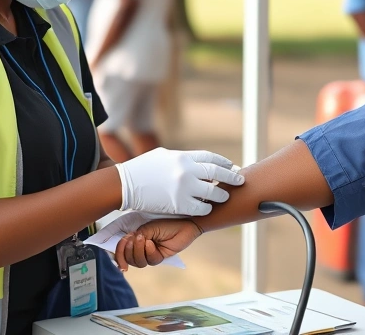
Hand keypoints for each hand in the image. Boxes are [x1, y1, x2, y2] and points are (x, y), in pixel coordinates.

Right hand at [114, 219, 202, 270]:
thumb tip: (126, 244)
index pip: (123, 251)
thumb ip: (135, 237)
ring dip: (139, 251)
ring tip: (145, 239)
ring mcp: (150, 253)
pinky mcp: (160, 257)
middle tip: (134, 239)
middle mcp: (141, 248)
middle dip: (129, 250)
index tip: (117, 256)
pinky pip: (151, 260)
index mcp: (135, 239)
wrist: (183, 223)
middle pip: (129, 259)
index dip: (119, 255)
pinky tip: (152, 244)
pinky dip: (149, 252)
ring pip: (139, 262)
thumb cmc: (166, 222)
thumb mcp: (146, 228)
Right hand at [115, 149, 244, 215]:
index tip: (231, 166)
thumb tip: (197, 162)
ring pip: (212, 192)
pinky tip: (208, 208)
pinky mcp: (179, 204)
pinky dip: (206, 208)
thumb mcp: (163, 156)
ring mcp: (184, 187)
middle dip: (231, 176)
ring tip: (224, 196)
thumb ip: (182, 159)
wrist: (124, 185)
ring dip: (221, 195)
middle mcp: (187, 170)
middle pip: (217, 172)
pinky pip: (201, 208)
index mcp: (183, 156)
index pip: (211, 157)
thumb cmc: (142, 169)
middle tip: (240, 180)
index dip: (223, 162)